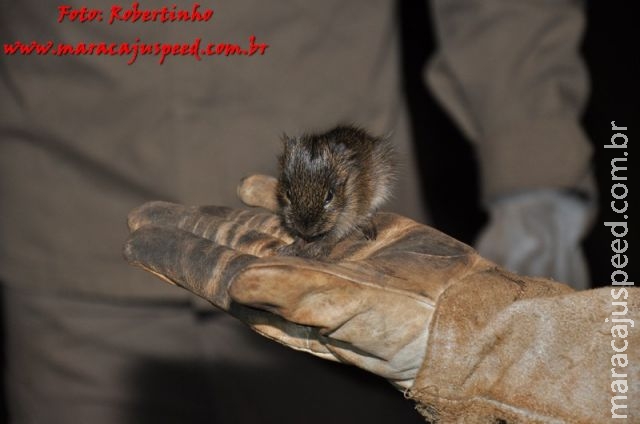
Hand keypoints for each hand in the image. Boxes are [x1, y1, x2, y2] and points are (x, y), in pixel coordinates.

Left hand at [124, 176, 623, 422]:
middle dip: (186, 232)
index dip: (174, 253)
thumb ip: (292, 296)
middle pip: (226, 248)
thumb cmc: (406, 328)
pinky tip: (252, 183)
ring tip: (189, 207)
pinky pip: (304, 209)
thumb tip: (233, 280)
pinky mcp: (353, 234)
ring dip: (222, 215)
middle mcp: (294, 278)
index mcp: (283, 301)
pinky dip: (276, 193)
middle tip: (145, 217)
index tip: (138, 237)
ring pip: (259, 229)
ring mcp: (323, 254)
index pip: (213, 273)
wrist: (461, 317)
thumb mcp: (348, 313)